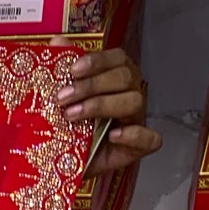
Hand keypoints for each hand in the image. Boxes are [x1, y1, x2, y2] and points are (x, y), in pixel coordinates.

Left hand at [52, 44, 162, 170]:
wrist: (61, 166)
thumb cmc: (66, 130)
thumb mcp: (60, 100)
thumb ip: (60, 70)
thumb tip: (58, 43)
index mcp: (115, 78)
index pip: (117, 58)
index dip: (98, 61)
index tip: (73, 70)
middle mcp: (129, 94)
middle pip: (125, 77)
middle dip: (92, 85)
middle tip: (63, 98)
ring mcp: (135, 120)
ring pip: (134, 101)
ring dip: (103, 105)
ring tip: (73, 116)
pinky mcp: (137, 147)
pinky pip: (150, 139)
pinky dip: (135, 135)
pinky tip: (114, 135)